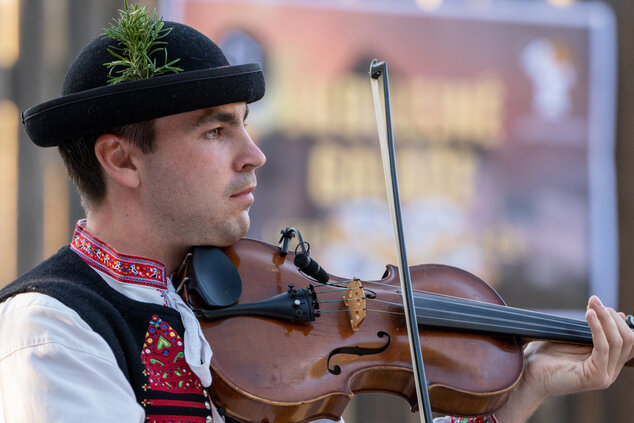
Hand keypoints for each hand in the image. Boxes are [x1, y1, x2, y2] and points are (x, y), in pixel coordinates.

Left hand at [494, 296, 633, 422]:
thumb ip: (588, 330)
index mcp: (606, 363)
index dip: (617, 320)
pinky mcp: (595, 376)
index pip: (627, 340)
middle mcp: (609, 371)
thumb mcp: (570, 339)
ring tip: (592, 303)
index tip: (599, 304)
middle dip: (612, 317)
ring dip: (605, 318)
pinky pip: (603, 348)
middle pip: (627, 339)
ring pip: (618, 341)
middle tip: (595, 302)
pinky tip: (588, 314)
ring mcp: (604, 376)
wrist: (527, 376)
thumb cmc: (544, 357)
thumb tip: (611, 313)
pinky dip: (598, 328)